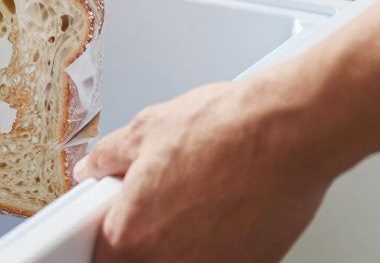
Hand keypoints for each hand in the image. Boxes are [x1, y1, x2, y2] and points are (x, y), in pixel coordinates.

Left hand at [75, 78, 343, 262]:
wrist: (286, 132)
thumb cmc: (223, 129)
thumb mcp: (145, 130)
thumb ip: (108, 157)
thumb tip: (93, 165)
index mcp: (130, 235)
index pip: (102, 257)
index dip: (109, 239)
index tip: (115, 228)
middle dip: (145, 242)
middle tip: (159, 210)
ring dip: (182, 245)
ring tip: (196, 206)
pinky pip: (220, 260)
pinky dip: (218, 245)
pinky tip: (225, 213)